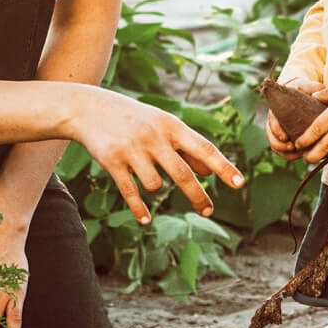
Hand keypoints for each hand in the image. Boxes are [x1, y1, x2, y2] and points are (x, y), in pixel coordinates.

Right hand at [73, 89, 244, 223]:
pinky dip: (139, 209)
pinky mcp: (112, 162)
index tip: (240, 183)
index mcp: (170, 125)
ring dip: (156, 189)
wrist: (88, 108)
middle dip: (198, 196)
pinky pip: (131, 193)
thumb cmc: (132, 118)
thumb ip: (184, 146)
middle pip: (183, 174)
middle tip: (208, 210)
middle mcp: (154, 136)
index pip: (203, 148)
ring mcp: (132, 149)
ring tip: (146, 179)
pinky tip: (145, 220)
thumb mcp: (160, 125)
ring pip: (155, 185)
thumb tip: (208, 171)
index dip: (223, 167)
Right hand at [265, 78, 322, 157]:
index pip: (272, 120)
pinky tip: (298, 156)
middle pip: (270, 135)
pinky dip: (288, 155)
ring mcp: (279, 130)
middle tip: (292, 147)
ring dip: (283, 152)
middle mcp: (275, 119)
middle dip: (279, 144)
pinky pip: (282, 151)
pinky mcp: (286, 139)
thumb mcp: (311, 87)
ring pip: (275, 145)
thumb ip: (311, 87)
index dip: (276, 130)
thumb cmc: (308, 92)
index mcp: (278, 107)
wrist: (308, 97)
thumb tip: (305, 91)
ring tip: (296, 153)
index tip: (284, 137)